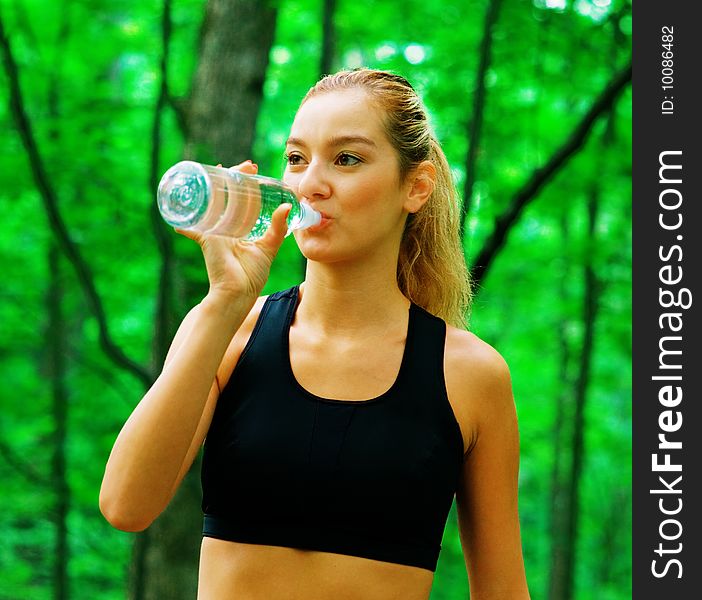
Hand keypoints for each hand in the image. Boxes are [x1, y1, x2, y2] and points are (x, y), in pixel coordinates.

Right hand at [174, 161, 290, 301]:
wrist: (239, 293)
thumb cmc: (252, 274)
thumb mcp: (269, 247)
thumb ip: (278, 228)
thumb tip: (287, 206)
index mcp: (239, 228)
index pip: (241, 200)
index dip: (245, 184)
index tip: (252, 169)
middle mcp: (225, 227)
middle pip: (225, 196)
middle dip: (231, 177)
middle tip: (244, 165)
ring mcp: (213, 232)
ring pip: (211, 203)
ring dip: (212, 185)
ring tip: (221, 169)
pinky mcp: (207, 239)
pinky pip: (193, 227)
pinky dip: (186, 221)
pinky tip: (180, 211)